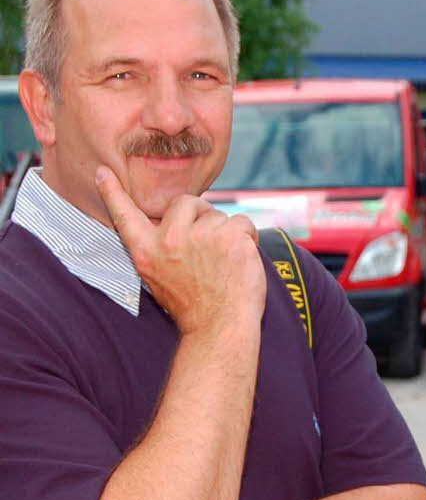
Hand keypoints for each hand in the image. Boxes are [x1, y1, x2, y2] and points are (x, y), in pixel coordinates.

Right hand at [95, 165, 265, 333]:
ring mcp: (201, 236)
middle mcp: (169, 240)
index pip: (126, 216)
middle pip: (187, 202)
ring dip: (227, 233)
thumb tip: (171, 222)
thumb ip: (160, 248)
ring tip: (225, 263)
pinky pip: (242, 222)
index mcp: (146, 252)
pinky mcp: (230, 236)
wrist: (220, 328)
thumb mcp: (160, 278)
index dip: (113, 193)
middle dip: (202, 215)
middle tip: (209, 247)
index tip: (104, 172)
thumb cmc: (195, 306)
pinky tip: (241, 260)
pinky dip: (247, 237)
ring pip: (219, 215)